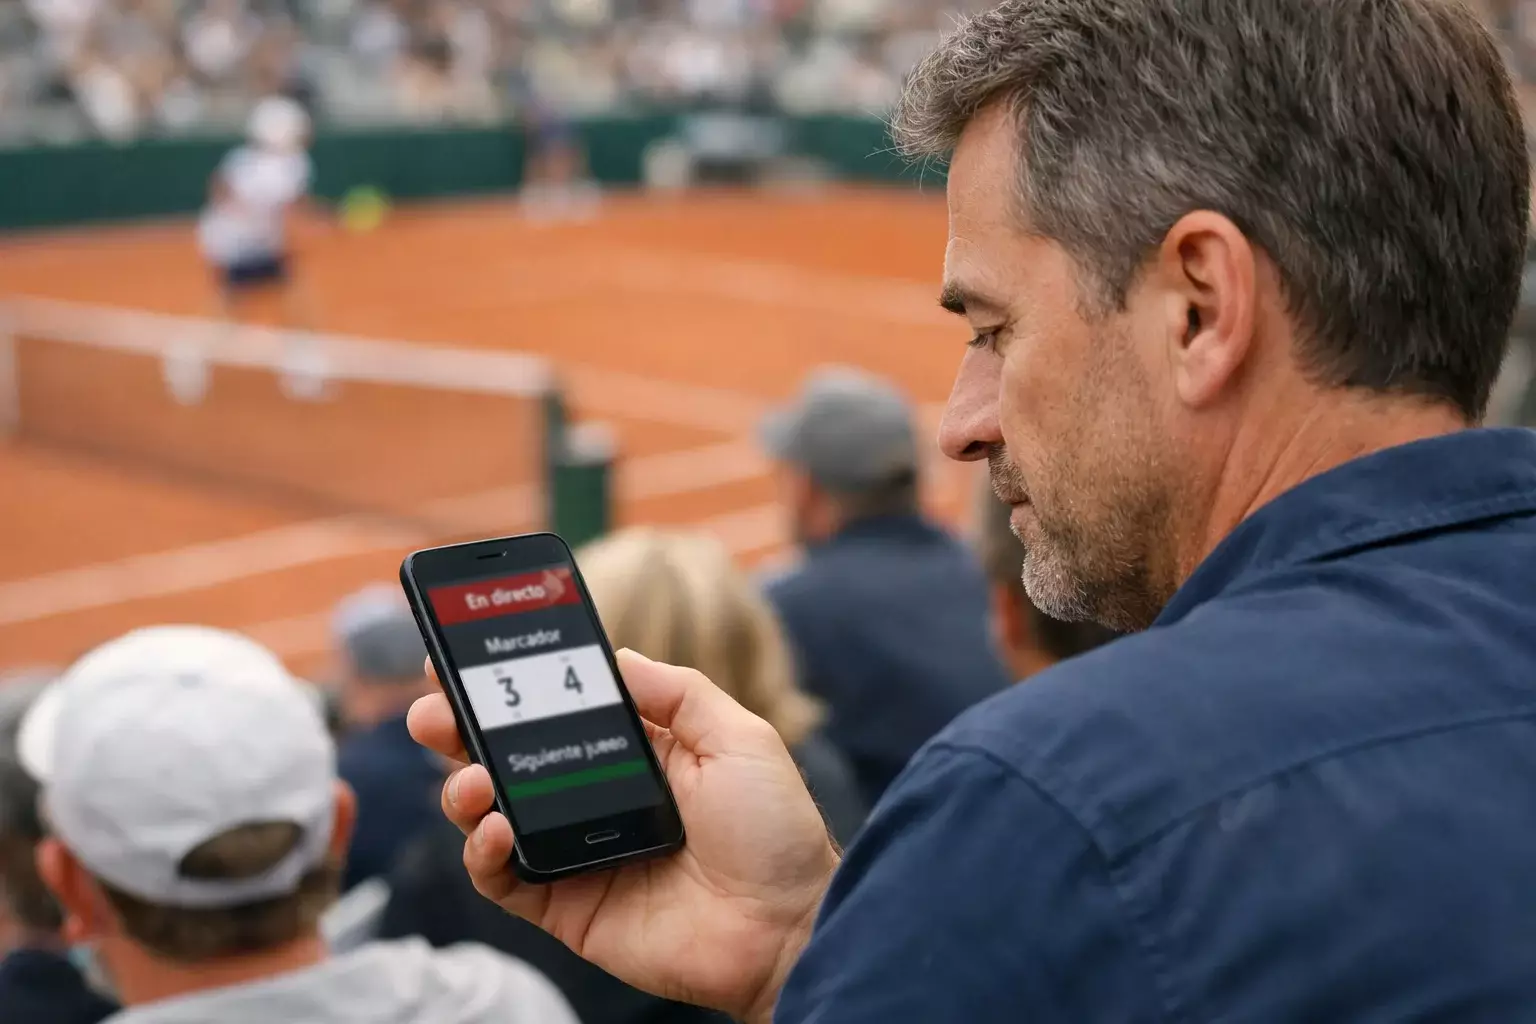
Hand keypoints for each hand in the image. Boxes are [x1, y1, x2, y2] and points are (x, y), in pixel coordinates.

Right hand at [407, 649, 839, 1021]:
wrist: (788, 926)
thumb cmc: (775, 831)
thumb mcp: (737, 735)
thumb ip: (674, 691)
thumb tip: (615, 657)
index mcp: (637, 754)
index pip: (557, 713)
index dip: (512, 689)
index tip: (466, 657)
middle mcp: (597, 800)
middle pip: (510, 759)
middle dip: (462, 731)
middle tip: (432, 711)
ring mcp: (577, 855)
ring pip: (492, 817)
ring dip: (463, 790)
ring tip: (471, 779)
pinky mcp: (567, 909)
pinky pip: (504, 882)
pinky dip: (484, 854)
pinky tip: (494, 829)